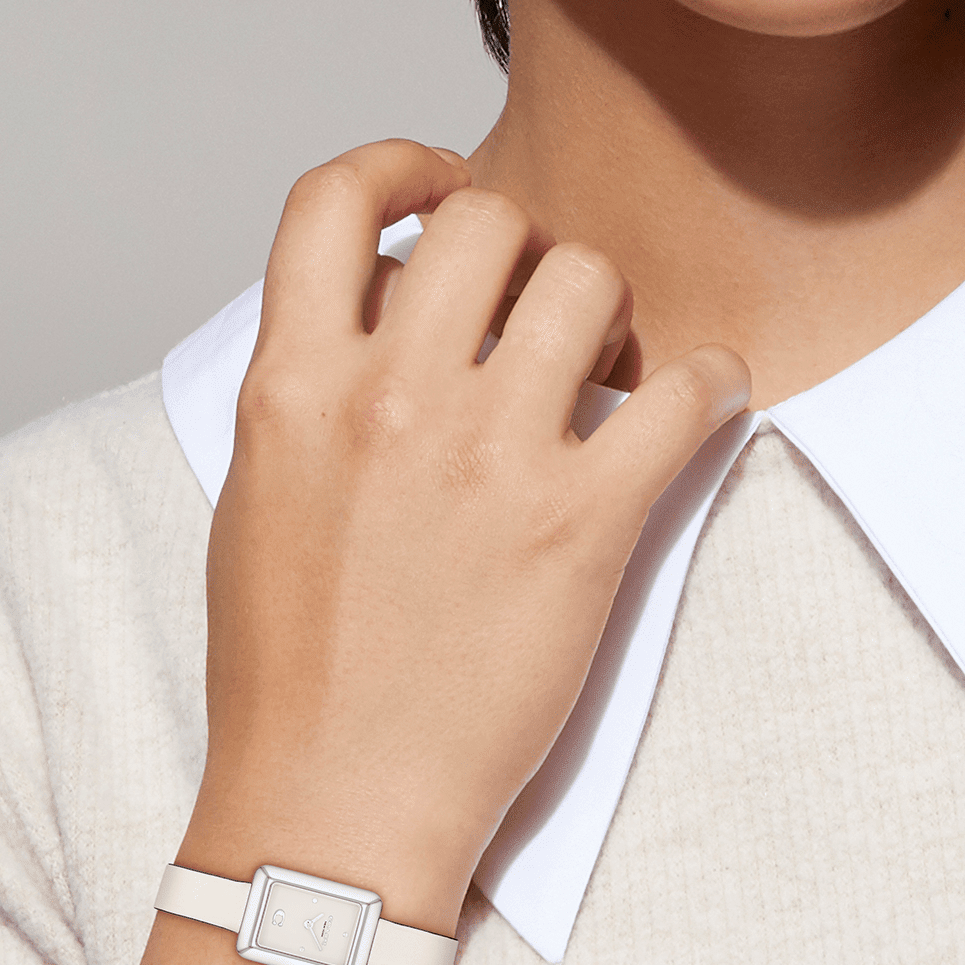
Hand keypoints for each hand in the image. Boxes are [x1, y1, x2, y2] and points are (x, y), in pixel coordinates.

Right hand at [194, 139, 749, 927]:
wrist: (332, 798)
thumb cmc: (287, 661)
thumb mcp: (258, 490)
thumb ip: (310, 382)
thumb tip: (387, 309)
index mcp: (291, 384)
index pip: (333, 199)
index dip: (395, 166)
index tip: (436, 190)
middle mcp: (387, 398)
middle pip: (488, 218)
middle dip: (523, 240)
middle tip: (535, 298)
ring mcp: (487, 458)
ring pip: (586, 280)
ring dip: (609, 304)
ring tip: (607, 359)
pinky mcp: (580, 527)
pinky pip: (680, 396)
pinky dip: (707, 384)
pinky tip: (699, 400)